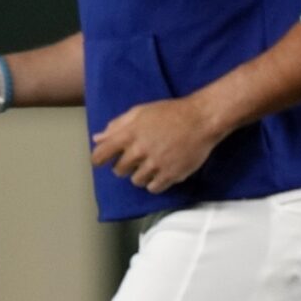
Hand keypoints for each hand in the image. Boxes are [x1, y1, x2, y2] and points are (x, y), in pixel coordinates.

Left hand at [91, 96, 222, 193]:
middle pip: (119, 170)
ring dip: (141, 175)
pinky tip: (161, 173)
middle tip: (136, 159)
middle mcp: (139, 151)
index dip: (98, 160)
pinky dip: (155, 183)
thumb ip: (117, 126)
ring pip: (136, 181)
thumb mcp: (140, 112)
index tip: (102, 162)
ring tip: (151, 165)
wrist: (202, 118)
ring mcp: (155, 164)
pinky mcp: (171, 174)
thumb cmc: (170, 112)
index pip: (100, 155)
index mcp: (128, 134)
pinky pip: (153, 188)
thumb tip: (97, 138)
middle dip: (124, 166)